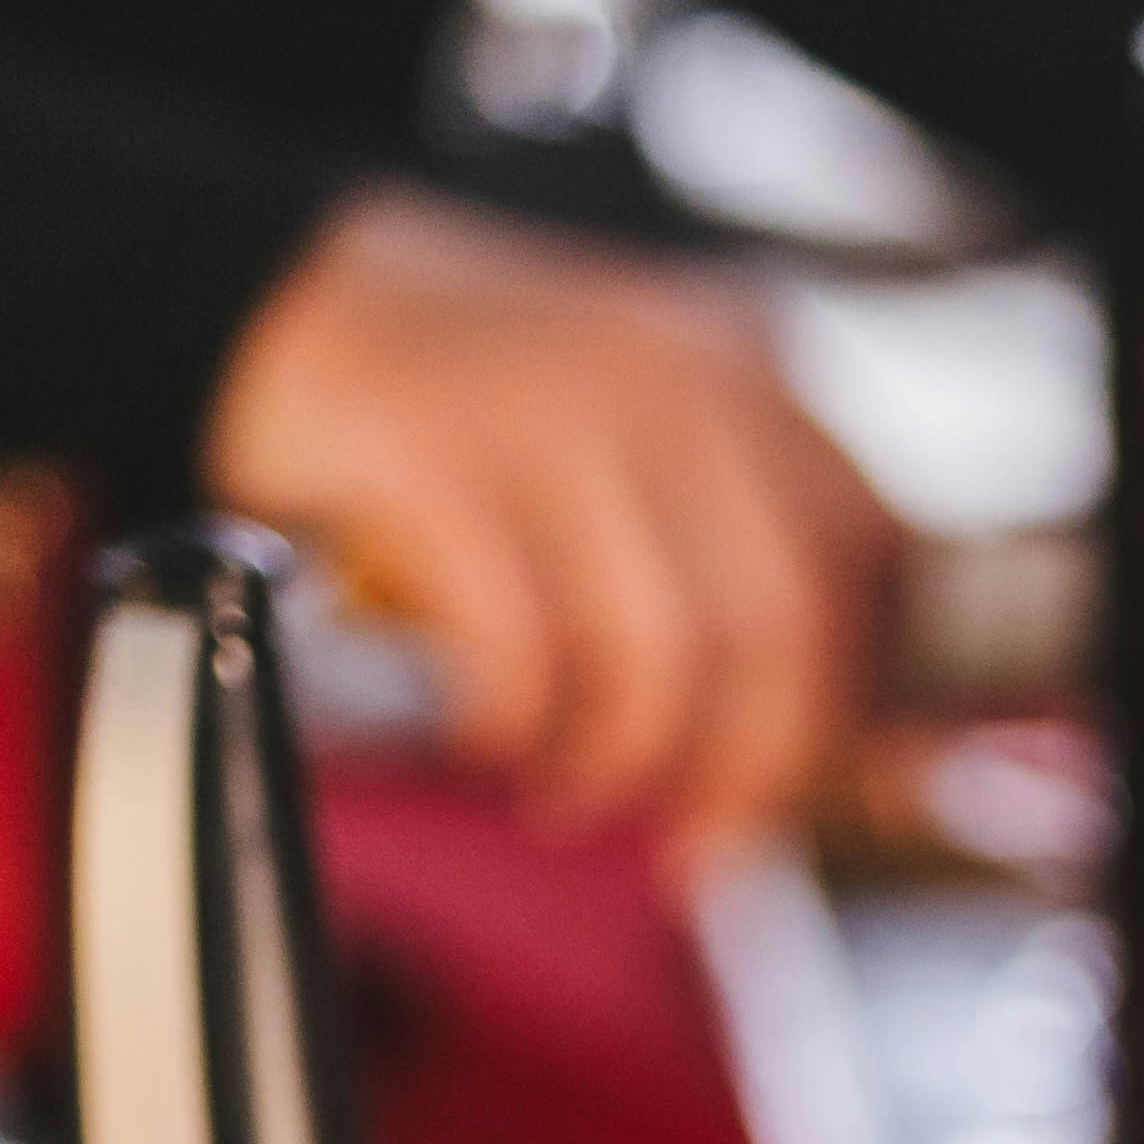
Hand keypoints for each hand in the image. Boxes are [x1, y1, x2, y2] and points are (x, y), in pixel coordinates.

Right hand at [204, 187, 889, 855]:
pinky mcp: (435, 453)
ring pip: (656, 648)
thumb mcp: (637, 451)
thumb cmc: (476, 418)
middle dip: (744, 769)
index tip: (788, 792)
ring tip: (567, 789)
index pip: (869, 561)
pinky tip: (489, 734)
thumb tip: (841, 757)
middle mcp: (672, 375)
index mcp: (745, 374)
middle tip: (692, 844)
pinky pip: (518, 643)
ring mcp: (554, 406)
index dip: (844, 705)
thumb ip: (737, 565)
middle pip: (780, 622)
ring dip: (614, 760)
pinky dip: (511, 720)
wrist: (274, 299)